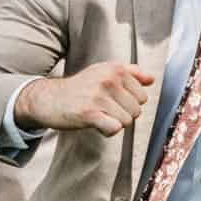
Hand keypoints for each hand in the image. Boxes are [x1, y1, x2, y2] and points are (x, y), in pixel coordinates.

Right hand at [14, 62, 155, 135]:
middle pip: (136, 110)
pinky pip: (114, 128)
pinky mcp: (88, 113)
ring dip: (115, 123)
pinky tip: (97, 125)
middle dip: (124, 114)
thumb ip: (130, 73)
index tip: (115, 101)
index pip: (143, 96)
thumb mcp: (104, 71)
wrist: (48, 98)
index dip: (130, 103)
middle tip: (106, 110)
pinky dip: (108, 131)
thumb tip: (152, 79)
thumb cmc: (80, 87)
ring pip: (127, 121)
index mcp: (116, 69)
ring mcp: (98, 96)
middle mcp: (108, 80)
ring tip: (100, 116)